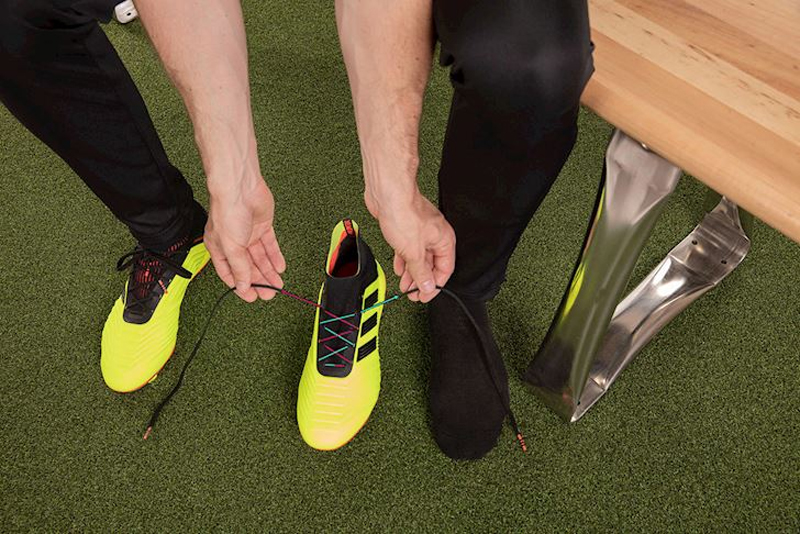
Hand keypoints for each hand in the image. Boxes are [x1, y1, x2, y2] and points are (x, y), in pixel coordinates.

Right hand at [205, 177, 285, 301]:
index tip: (252, 297)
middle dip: (258, 281)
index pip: (230, 273)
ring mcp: (249, 234)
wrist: (241, 188)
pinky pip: (270, 246)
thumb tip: (242, 287)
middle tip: (270, 294)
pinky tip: (280, 268)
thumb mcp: (232, 247)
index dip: (240, 286)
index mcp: (219, 248)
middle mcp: (233, 243)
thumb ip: (239, 268)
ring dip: (269, 272)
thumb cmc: (228, 213)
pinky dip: (275, 257)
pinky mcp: (262, 226)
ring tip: (278, 285)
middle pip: (248, 267)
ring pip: (260, 258)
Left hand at [368, 190, 455, 302]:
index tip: (425, 296)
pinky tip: (399, 269)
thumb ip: (421, 271)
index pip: (445, 269)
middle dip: (422, 280)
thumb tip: (427, 287)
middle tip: (413, 294)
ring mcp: (420, 232)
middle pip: (432, 264)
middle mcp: (435, 236)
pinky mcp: (407, 229)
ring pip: (419, 258)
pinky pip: (408, 249)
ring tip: (404, 286)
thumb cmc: (404, 213)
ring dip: (412, 273)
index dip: (435, 285)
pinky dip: (404, 261)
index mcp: (444, 240)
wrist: (387, 193)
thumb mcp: (413, 251)